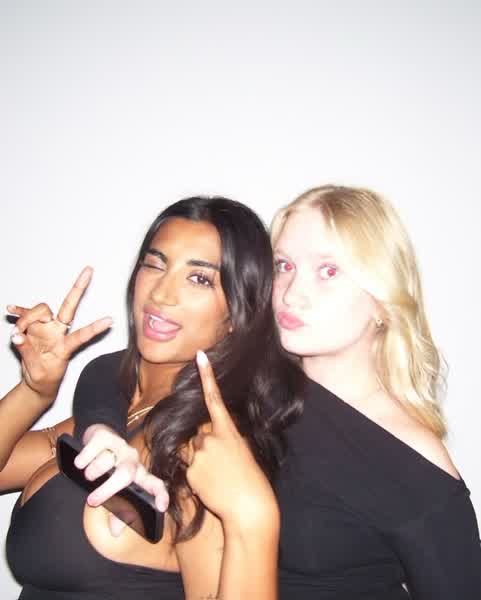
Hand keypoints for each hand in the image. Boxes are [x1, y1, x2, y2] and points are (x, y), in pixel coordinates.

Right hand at [7, 267, 111, 401]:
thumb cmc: (43, 379)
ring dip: (27, 317)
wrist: (38, 384)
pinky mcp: (32, 327)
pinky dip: (19, 311)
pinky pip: (25, 314)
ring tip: (17, 333)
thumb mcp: (37, 372)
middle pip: (67, 308)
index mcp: (65, 347)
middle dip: (79, 289)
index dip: (95, 328)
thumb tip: (17, 335)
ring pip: (41, 310)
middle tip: (89, 271)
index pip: (81, 336)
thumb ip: (27, 352)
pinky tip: (11, 309)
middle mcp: (58, 333)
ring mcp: (45, 328)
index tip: (110, 320)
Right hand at [75, 424, 168, 535]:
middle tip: (92, 501)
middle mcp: (132, 460)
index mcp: (138, 475)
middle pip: (126, 474)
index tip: (160, 507)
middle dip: (108, 489)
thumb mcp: (113, 491)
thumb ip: (117, 511)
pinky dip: (85, 458)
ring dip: (93, 472)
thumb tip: (115, 531)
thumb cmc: (108, 469)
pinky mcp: (105, 436)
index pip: (155, 484)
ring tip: (87, 475)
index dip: (160, 495)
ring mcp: (120, 446)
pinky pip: (95, 448)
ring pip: (107, 461)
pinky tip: (80, 463)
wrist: (97, 437)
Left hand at [187, 350, 278, 530]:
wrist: (249, 507)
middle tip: (222, 465)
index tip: (200, 356)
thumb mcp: (243, 451)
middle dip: (205, 446)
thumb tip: (210, 437)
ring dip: (200, 462)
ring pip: (192, 452)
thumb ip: (226, 439)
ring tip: (218, 478)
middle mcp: (210, 438)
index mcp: (228, 430)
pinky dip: (197, 477)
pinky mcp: (190, 473)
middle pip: (198, 435)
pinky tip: (211, 486)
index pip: (214, 398)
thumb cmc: (252, 480)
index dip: (207, 376)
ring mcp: (198, 455)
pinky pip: (188, 469)